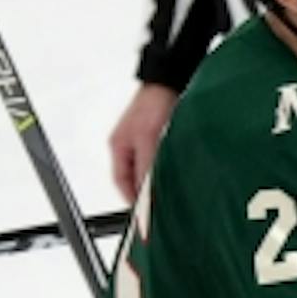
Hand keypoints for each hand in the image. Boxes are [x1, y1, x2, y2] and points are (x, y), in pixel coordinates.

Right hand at [107, 83, 179, 201]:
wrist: (170, 81)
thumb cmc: (154, 103)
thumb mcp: (148, 139)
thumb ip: (145, 168)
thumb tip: (145, 193)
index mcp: (119, 147)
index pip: (121, 182)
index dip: (132, 201)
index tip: (144, 216)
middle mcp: (130, 147)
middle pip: (135, 179)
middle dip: (146, 194)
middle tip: (159, 210)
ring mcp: (144, 143)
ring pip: (149, 171)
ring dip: (158, 182)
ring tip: (170, 196)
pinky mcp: (159, 139)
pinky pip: (161, 162)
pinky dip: (167, 171)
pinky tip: (178, 177)